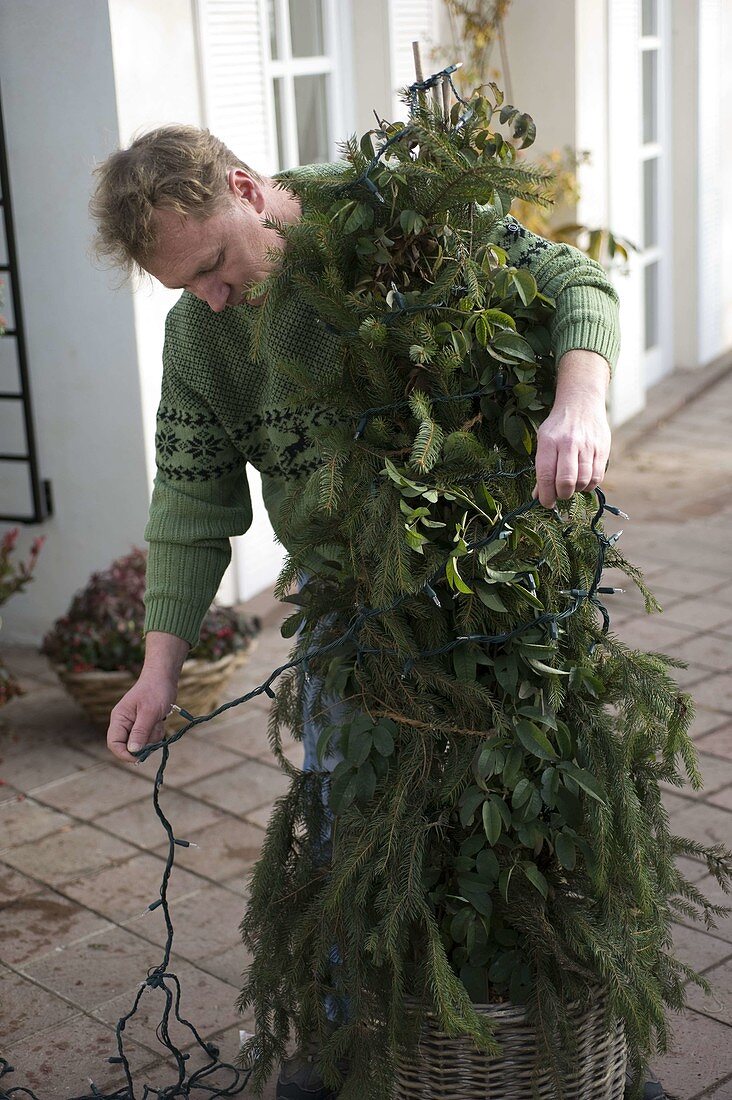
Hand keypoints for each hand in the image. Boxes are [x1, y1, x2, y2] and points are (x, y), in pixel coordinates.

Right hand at [106, 631, 188, 763]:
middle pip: (128, 746)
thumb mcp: (149, 712)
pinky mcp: (143, 725)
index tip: (139, 758)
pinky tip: (159, 720)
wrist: (164, 678)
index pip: (114, 743)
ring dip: (152, 736)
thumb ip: (140, 732)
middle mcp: (123, 723)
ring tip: (157, 721)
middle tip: (154, 729)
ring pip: (141, 743)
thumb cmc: (155, 691)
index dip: (124, 754)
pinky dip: (156, 732)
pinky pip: (149, 738)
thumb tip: (132, 751)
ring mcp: (134, 725)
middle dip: (143, 743)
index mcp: (119, 719)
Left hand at [533, 399, 610, 507]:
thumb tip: (539, 495)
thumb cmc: (558, 426)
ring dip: (576, 490)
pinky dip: (589, 485)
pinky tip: (583, 480)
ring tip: (571, 486)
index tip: (546, 503)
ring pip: (583, 481)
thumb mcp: (544, 441)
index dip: (545, 495)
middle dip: (561, 494)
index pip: (546, 475)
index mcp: (550, 442)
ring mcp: (588, 446)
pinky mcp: (602, 449)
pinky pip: (597, 477)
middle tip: (559, 494)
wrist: (581, 403)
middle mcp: (569, 443)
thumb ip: (542, 468)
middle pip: (566, 481)